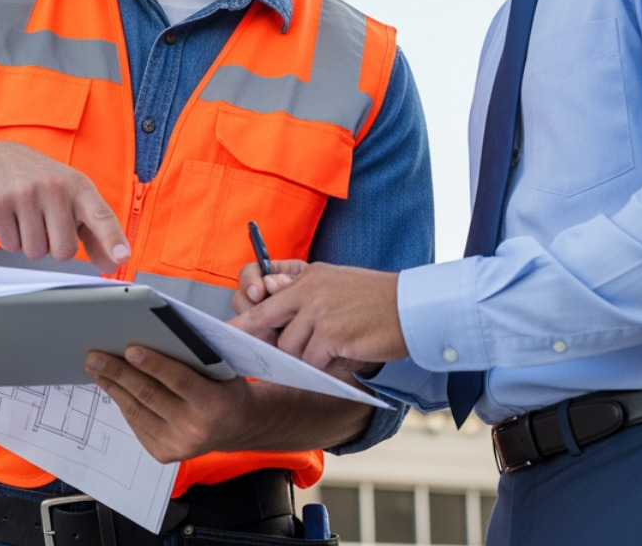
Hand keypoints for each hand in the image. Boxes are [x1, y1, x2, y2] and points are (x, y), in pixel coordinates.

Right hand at [0, 141, 129, 272]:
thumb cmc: (42, 183)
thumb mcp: (73, 198)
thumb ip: (95, 232)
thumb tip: (112, 264)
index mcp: (79, 186)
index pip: (101, 216)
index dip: (112, 239)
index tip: (122, 257)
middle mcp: (54, 187)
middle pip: (64, 251)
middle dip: (54, 247)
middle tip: (46, 224)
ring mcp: (25, 193)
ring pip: (35, 252)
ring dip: (31, 243)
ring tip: (27, 217)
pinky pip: (10, 245)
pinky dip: (10, 239)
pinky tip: (11, 216)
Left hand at [85, 346, 254, 461]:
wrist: (239, 426)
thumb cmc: (227, 388)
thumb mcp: (224, 369)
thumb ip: (196, 356)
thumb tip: (155, 334)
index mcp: (215, 404)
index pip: (179, 380)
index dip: (154, 364)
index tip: (130, 349)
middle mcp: (195, 428)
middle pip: (150, 395)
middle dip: (119, 373)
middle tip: (96, 356)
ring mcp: (178, 445)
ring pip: (136, 411)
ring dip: (113, 386)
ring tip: (95, 368)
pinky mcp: (164, 454)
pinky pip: (136, 424)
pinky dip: (122, 401)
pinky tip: (111, 385)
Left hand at [230, 263, 408, 370]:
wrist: (413, 307)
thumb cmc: (375, 300)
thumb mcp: (335, 283)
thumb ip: (303, 293)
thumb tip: (268, 300)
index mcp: (308, 274)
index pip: (264, 287)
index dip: (245, 311)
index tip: (228, 329)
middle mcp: (309, 289)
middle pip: (266, 319)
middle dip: (257, 341)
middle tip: (248, 357)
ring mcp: (319, 311)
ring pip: (290, 348)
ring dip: (306, 358)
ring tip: (333, 352)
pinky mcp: (331, 335)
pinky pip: (312, 362)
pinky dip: (325, 368)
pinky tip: (344, 359)